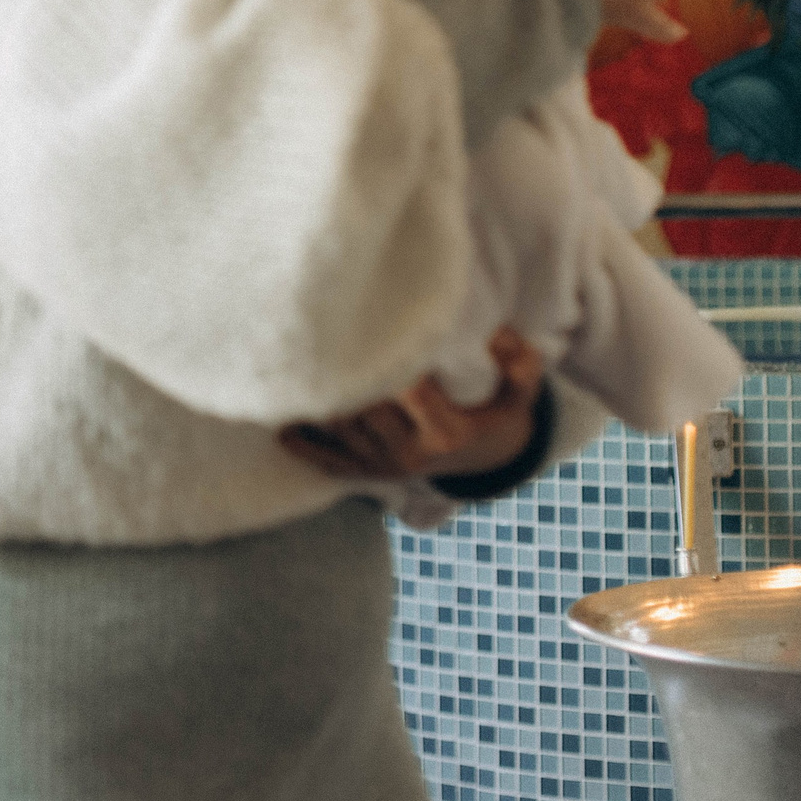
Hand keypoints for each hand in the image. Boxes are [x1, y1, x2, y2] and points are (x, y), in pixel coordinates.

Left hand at [278, 328, 546, 482]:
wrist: (479, 462)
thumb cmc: (493, 416)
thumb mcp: (518, 396)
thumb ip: (520, 366)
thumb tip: (500, 334)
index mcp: (445, 431)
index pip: (410, 392)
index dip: (393, 362)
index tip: (376, 327)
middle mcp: (409, 452)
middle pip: (364, 409)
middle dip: (345, 374)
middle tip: (320, 332)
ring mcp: (382, 464)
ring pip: (339, 429)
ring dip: (317, 399)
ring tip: (297, 360)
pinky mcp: (363, 472)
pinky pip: (325, 459)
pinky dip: (301, 441)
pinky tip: (280, 419)